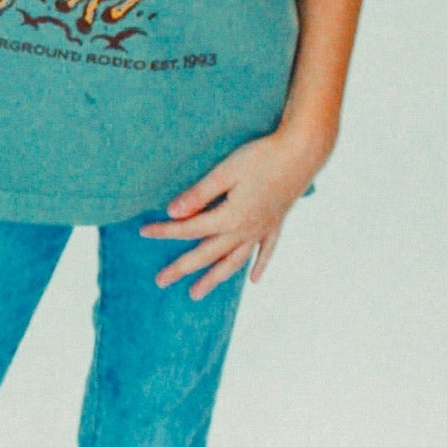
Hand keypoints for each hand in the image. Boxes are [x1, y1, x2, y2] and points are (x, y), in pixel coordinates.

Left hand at [138, 127, 329, 298]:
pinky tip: (253, 280)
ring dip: (214, 278)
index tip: (143, 232)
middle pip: (207, 254)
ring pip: (233, 261)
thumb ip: (200, 194)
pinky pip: (265, 252)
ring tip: (197, 293)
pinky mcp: (276, 223)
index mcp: (230, 217)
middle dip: (182, 268)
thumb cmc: (263, 156)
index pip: (190, 229)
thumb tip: (173, 212)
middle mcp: (245, 230)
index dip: (165, 231)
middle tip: (160, 281)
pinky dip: (259, 266)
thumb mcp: (226, 171)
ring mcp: (262, 229)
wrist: (303, 152)